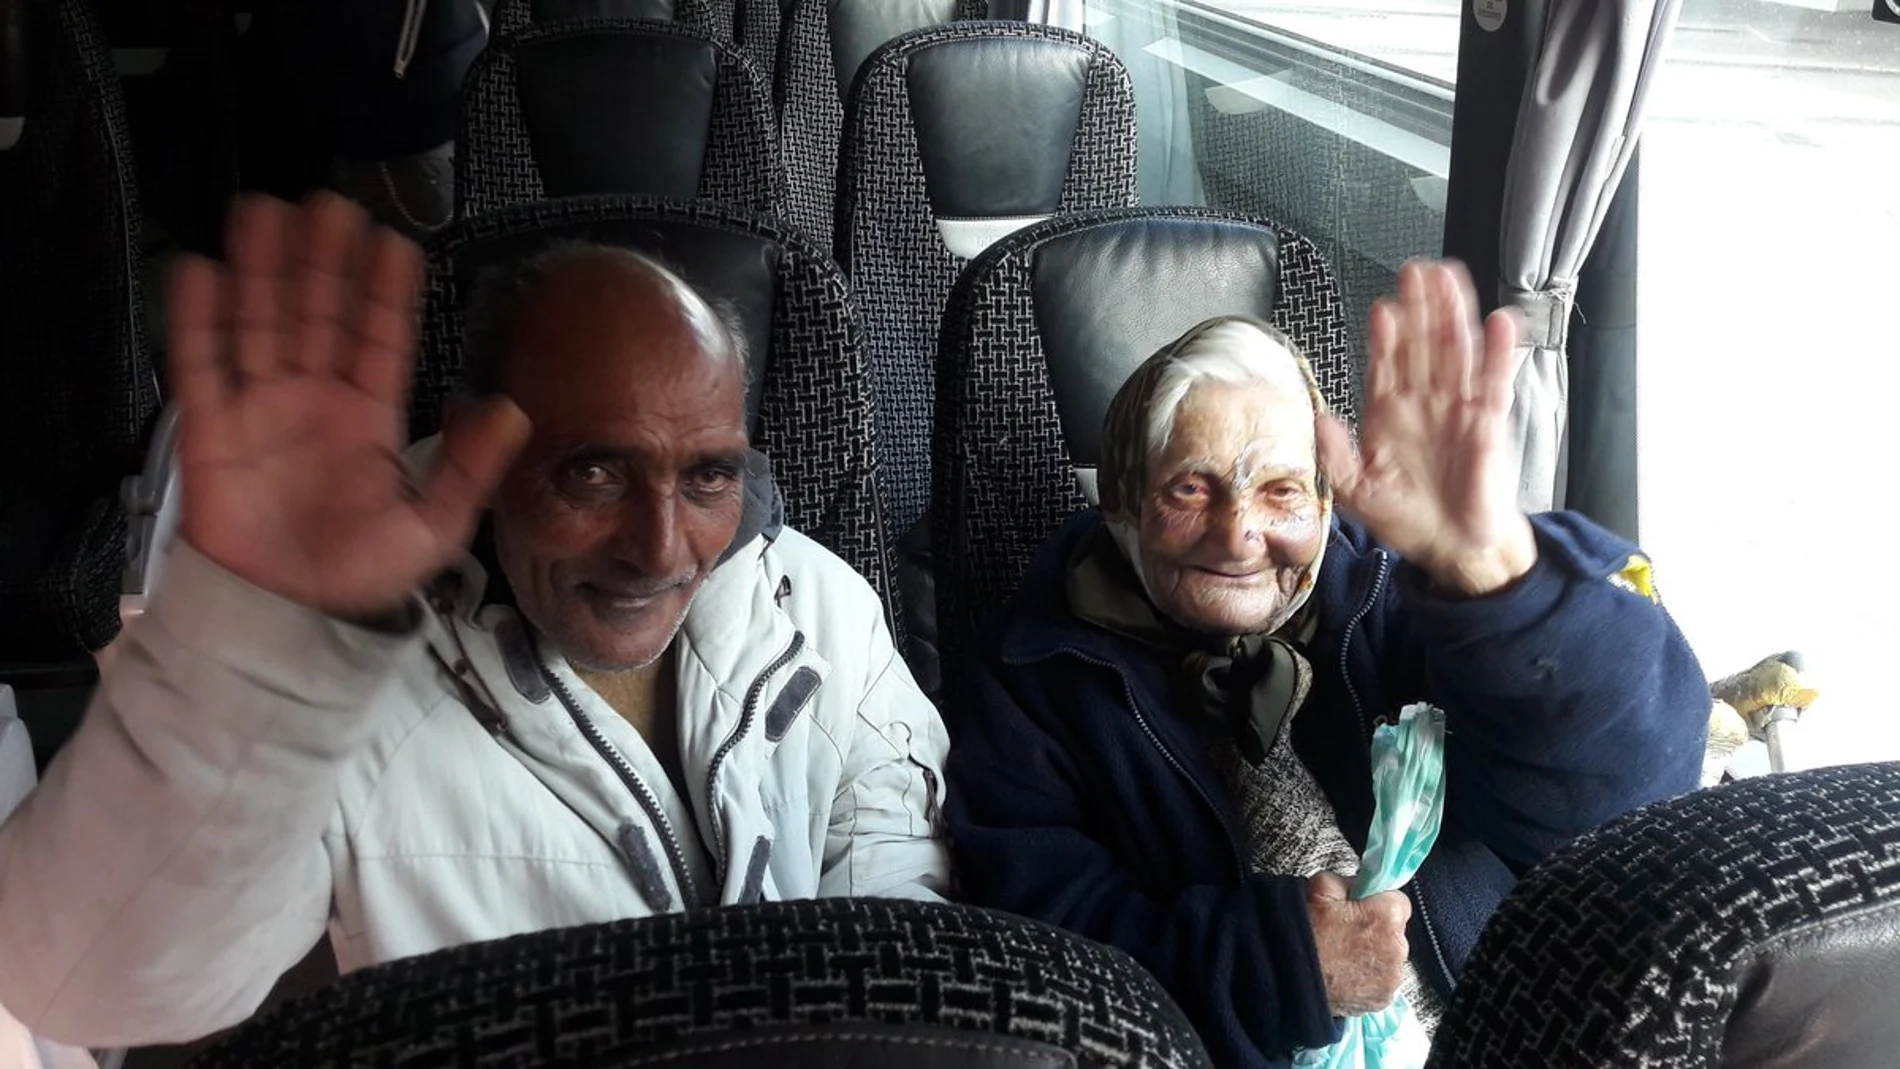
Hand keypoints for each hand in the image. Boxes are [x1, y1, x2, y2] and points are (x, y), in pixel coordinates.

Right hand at [171, 194, 530, 618]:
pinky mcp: (211, 432)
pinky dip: (198, 320)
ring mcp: (261, 411)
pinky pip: (202, 367)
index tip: (391, 240)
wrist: (289, 618)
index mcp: (369, 418)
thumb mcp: (435, 526)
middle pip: (319, 315)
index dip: (383, 291)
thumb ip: (470, 467)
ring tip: (265, 211)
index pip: (379, 339)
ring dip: (263, 270)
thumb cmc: (361, 576)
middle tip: (328, 203)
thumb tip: (511, 410)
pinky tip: (201, 270)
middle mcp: (315, 402)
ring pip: (262, 324)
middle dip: (323, 261)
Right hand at [1306, 872, 1409, 1017]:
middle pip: (1396, 931)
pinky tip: (1346, 973)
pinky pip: (1382, 980)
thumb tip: (1358, 886)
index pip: (1398, 901)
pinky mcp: (1383, 999)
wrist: (1287, 974)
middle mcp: (1397, 949)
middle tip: (1346, 932)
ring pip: (1389, 957)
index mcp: (1386, 917)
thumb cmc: (1304, 931)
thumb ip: (1348, 881)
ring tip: (1344, 956)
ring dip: (1374, 954)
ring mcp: (1391, 978)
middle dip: (1377, 929)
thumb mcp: (1320, 886)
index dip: (1377, 902)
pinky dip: (1368, 977)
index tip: (1361, 908)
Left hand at [1316, 261, 1536, 596]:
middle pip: (1422, 345)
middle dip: (1419, 308)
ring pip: (1455, 352)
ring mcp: (1457, 408)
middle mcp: (1423, 403)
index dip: (1385, 338)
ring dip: (1453, 315)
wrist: (1452, 546)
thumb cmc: (1405, 517)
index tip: (1382, 309)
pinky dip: (1498, 354)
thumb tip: (1317, 419)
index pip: (1386, 365)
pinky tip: (1499, 323)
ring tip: (1450, 277)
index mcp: (1388, 415)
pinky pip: (1494, 383)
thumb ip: (1336, 458)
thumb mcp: (1358, 493)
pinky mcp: (1488, 423)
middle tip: (1415, 270)